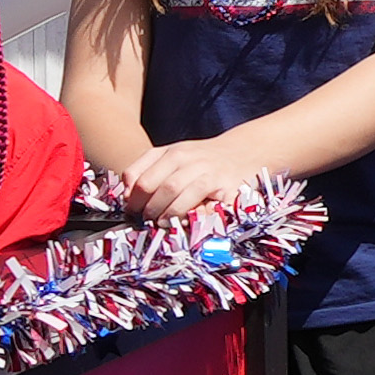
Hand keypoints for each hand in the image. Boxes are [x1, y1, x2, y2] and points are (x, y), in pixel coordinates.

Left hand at [128, 137, 265, 219]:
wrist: (245, 151)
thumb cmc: (206, 160)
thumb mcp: (177, 157)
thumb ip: (151, 171)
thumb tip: (128, 196)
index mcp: (171, 152)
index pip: (139, 175)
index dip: (130, 196)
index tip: (130, 210)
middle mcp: (186, 158)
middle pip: (154, 184)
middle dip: (146, 207)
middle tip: (145, 220)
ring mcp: (206, 170)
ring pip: (174, 190)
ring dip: (164, 212)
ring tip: (162, 222)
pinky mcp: (224, 185)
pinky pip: (200, 202)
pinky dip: (188, 214)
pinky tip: (185, 221)